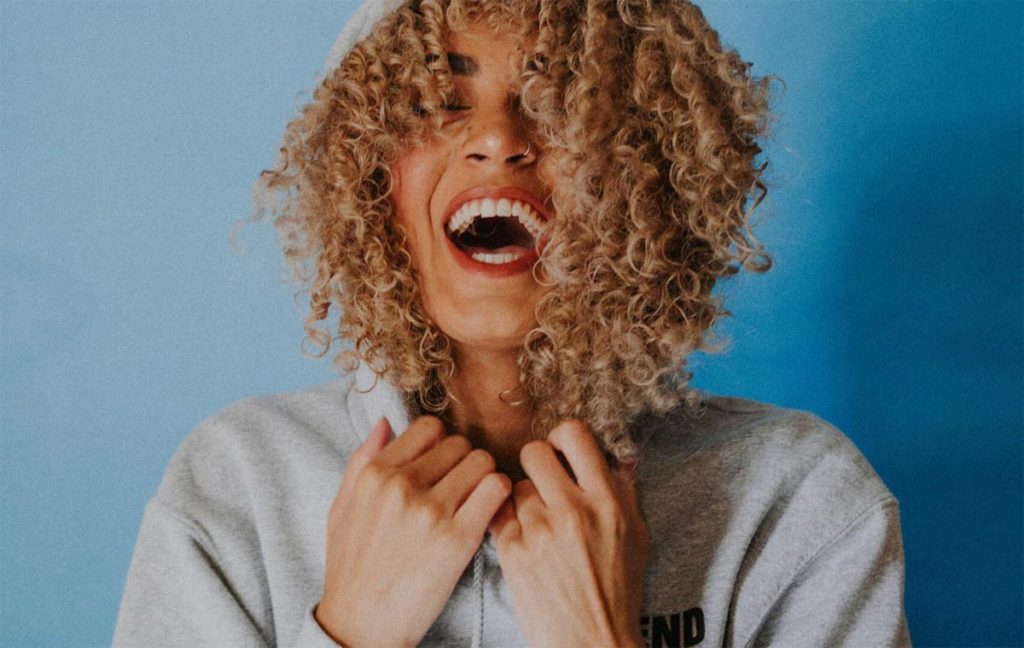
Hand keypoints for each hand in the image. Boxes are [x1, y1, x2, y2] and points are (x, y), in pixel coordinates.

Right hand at [316, 416, 510, 647]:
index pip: (429, 428)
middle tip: (460, 489)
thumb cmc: (351, 569)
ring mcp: (431, 511)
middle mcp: (402, 486)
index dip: (440, 444)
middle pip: (459, 443)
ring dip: (484, 477)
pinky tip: (488, 513)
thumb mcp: (341, 508)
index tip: (442, 465)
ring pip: (482, 461)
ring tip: (476, 500)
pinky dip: (500, 496)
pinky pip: (496, 489)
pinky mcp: (458, 539)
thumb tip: (385, 421)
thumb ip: (361, 460)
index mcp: (374, 474)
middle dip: (464, 462)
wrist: (361, 626)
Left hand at [489, 419, 647, 647]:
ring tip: (537, 524)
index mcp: (607, 501)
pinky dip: (507, 522)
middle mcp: (573, 510)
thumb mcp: (635, 535)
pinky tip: (521, 538)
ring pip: (514, 486)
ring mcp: (540, 531)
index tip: (561, 450)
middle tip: (542, 482)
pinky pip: (498, 514)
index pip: (575, 435)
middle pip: (534, 452)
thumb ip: (624, 490)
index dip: (562, 437)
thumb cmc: (618, 591)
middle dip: (536, 464)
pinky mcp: (512, 552)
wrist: (592, 643)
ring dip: (523, 500)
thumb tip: (617, 453)